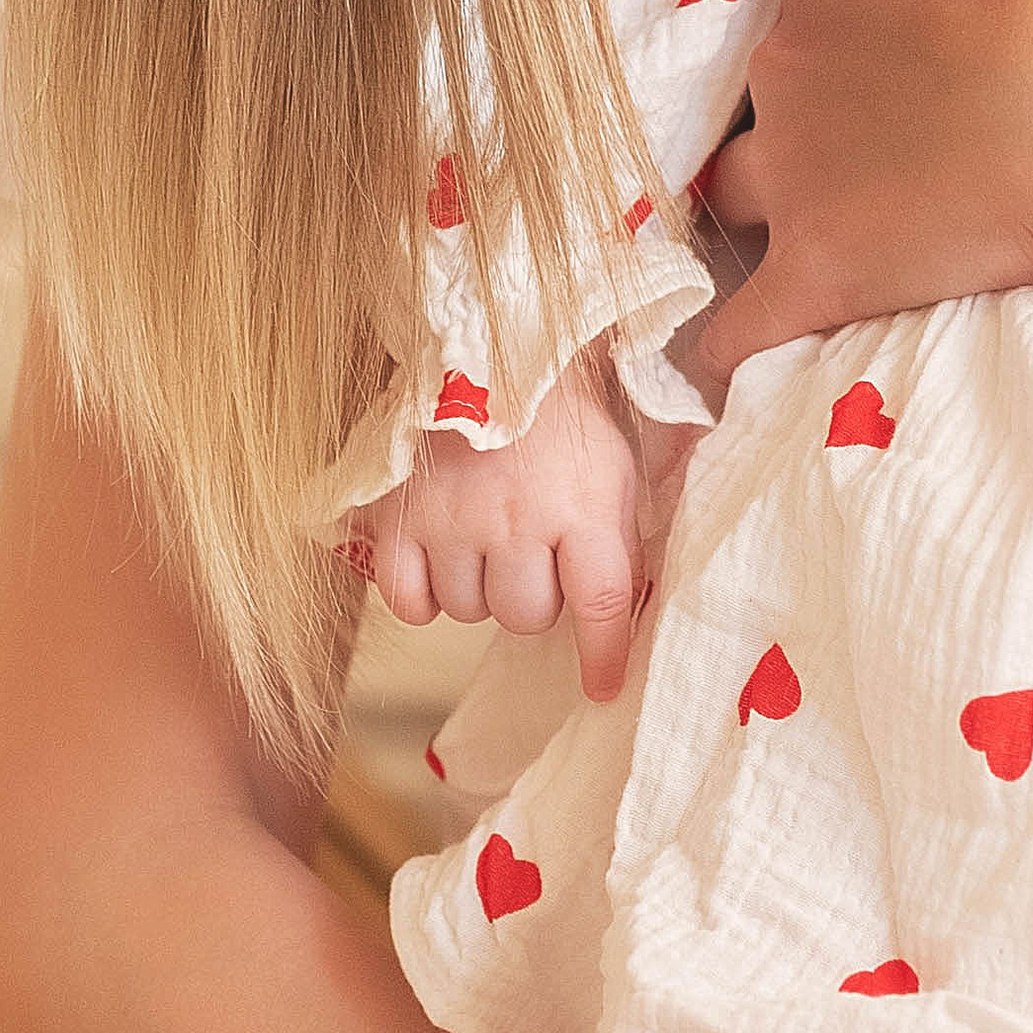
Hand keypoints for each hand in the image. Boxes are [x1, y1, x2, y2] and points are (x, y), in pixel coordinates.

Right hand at [347, 360, 643, 701]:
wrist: (490, 346)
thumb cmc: (560, 415)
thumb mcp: (613, 465)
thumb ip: (621, 535)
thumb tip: (632, 607)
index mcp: (584, 506)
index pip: (600, 606)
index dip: (602, 656)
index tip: (602, 687)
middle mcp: (519, 521)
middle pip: (526, 616)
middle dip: (534, 596)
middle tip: (532, 553)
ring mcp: (453, 520)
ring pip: (469, 612)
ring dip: (480, 589)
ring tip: (485, 538)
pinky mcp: (399, 516)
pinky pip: (408, 602)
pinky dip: (422, 595)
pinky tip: (438, 560)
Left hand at [694, 0, 1032, 378]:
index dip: (854, 15)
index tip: (904, 32)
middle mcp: (787, 72)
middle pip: (766, 94)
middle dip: (803, 108)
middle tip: (867, 126)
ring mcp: (797, 179)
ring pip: (734, 194)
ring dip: (754, 206)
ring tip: (787, 225)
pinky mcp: (824, 274)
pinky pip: (737, 327)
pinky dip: (719, 346)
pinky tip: (708, 365)